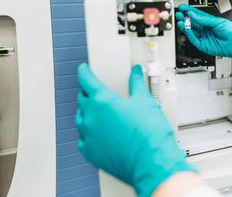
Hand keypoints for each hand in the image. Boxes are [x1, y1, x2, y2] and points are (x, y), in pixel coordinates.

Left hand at [75, 63, 194, 196]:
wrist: (151, 161)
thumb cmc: (149, 134)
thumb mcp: (145, 101)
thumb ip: (136, 83)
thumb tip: (135, 73)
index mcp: (102, 101)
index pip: (85, 80)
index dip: (84, 72)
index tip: (84, 70)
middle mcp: (91, 118)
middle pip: (82, 98)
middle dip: (88, 92)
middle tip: (97, 91)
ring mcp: (88, 136)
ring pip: (81, 119)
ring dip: (87, 113)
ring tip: (101, 113)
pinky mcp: (90, 153)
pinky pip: (83, 139)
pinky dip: (89, 133)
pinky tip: (100, 133)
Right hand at [176, 4, 231, 63]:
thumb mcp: (217, 22)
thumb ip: (204, 19)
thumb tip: (193, 15)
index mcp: (209, 22)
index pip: (197, 15)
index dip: (189, 11)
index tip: (183, 8)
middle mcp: (206, 29)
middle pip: (192, 23)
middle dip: (185, 18)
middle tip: (179, 14)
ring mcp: (204, 37)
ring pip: (191, 31)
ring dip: (185, 26)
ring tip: (181, 20)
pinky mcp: (203, 45)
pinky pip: (194, 39)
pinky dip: (189, 34)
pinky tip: (187, 28)